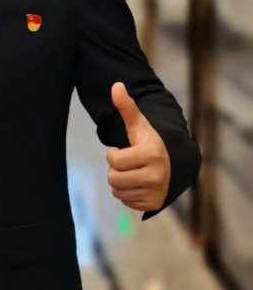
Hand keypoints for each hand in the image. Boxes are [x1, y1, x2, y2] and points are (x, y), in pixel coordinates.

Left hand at [106, 82, 170, 211]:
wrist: (175, 163)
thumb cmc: (151, 142)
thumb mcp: (140, 124)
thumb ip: (127, 106)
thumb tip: (116, 85)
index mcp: (151, 154)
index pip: (113, 160)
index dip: (113, 154)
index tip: (123, 150)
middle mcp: (156, 175)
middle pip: (113, 179)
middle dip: (115, 169)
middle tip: (127, 163)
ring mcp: (156, 192)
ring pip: (117, 191)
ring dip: (120, 181)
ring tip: (132, 172)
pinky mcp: (154, 204)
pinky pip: (126, 201)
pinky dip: (127, 193)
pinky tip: (137, 183)